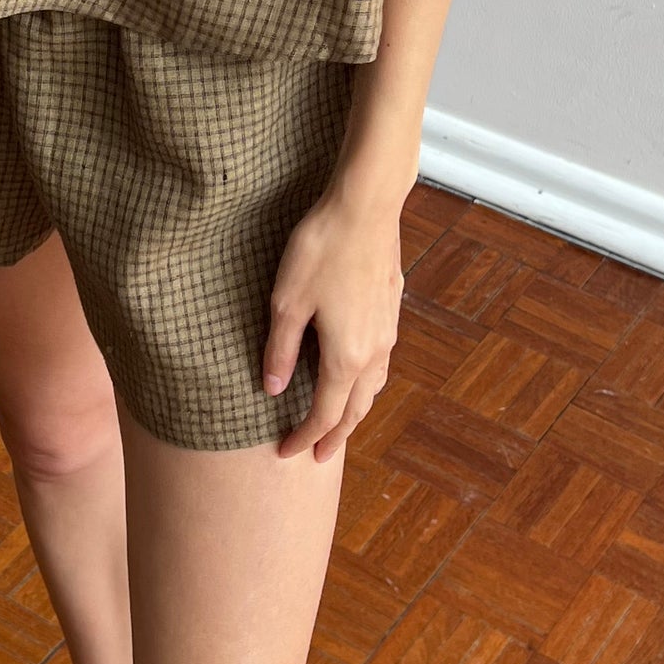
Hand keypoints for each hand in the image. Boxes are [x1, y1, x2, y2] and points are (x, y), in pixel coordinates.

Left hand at [262, 180, 405, 459]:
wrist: (366, 207)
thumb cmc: (321, 250)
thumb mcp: (286, 302)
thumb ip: (281, 350)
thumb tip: (272, 388)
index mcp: (346, 357)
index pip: (324, 414)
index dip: (304, 437)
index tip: (285, 453)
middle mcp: (373, 351)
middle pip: (356, 409)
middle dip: (335, 436)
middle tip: (318, 456)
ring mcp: (387, 330)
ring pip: (373, 386)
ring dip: (355, 411)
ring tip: (339, 422)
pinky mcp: (390, 308)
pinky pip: (380, 362)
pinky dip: (366, 382)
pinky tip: (356, 372)